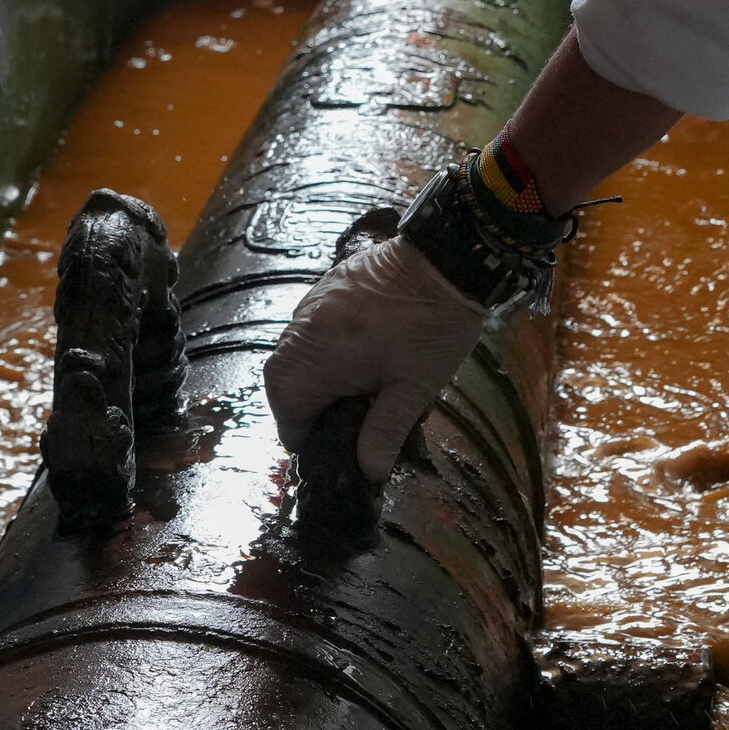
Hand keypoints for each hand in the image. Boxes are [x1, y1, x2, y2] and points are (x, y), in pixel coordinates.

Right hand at [264, 234, 488, 481]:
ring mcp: (315, 300)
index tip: (328, 446)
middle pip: (281, 379)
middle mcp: (304, 328)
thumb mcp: (414, 389)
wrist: (448, 257)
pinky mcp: (331, 282)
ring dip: (307, 371)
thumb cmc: (432, 327)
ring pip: (293, 347)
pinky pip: (310, 321)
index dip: (304, 437)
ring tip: (343, 387)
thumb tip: (369, 472)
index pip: (287, 412)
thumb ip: (385, 432)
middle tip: (333, 419)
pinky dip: (319, 342)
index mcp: (317, 359)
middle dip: (299, 404)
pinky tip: (352, 349)